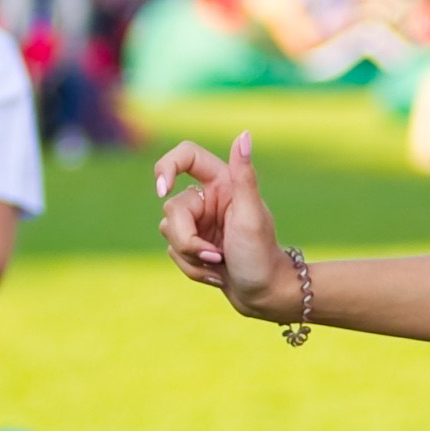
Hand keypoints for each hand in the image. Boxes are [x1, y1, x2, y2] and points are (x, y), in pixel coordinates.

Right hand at [155, 131, 291, 313]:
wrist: (266, 296)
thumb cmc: (262, 255)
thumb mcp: (252, 215)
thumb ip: (244, 176)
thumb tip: (245, 135)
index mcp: (224, 183)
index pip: (186, 156)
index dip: (166, 167)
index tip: (162, 190)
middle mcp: (208, 199)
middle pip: (172, 209)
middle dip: (189, 240)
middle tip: (216, 257)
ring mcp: (199, 222)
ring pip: (169, 232)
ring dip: (192, 257)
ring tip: (220, 267)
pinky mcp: (194, 244)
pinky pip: (174, 252)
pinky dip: (193, 268)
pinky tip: (217, 276)